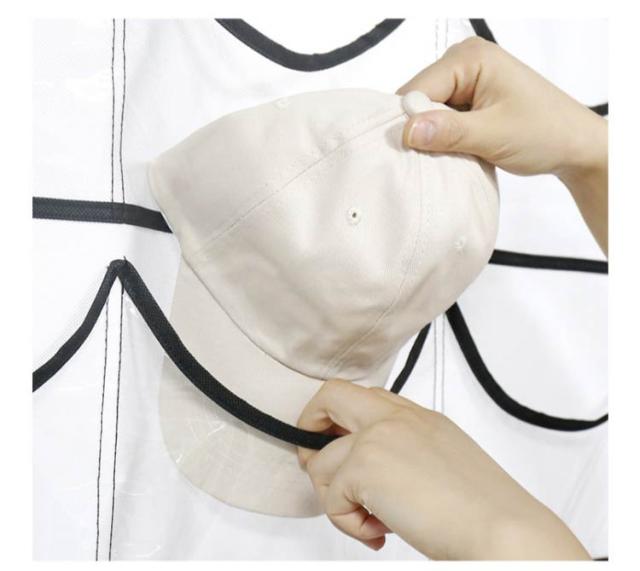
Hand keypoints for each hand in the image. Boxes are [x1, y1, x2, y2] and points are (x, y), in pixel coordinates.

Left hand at [297, 379, 589, 559]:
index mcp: (416, 415)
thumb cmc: (483, 508)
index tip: (337, 446)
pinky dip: (348, 524)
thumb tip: (368, 473)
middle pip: (329, 396)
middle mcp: (395, 417)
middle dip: (310, 431)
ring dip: (336, 499)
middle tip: (322, 469)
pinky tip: (381, 533)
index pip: (362, 397)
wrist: (504, 530)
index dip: (340, 420)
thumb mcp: (443, 458)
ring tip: (373, 521)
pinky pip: (330, 498)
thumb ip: (405, 450)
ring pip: (319, 461)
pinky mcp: (364, 465)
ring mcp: (377, 437)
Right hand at [398, 36, 607, 254]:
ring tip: (442, 157)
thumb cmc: (544, 133)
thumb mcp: (494, 134)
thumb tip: (407, 131)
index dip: (407, 122)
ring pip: (427, 112)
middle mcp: (463, 61)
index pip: (418, 88)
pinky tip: (450, 153)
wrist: (574, 145)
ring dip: (431, 137)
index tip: (404, 155)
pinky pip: (440, 119)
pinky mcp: (468, 100)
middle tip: (425, 161)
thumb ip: (450, 131)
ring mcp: (466, 80)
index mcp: (469, 57)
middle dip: (418, 130)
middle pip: (418, 98)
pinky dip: (441, 139)